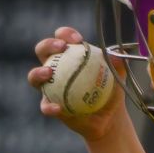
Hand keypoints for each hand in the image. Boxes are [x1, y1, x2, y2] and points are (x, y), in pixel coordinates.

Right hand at [28, 26, 127, 140]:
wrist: (110, 118)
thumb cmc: (111, 92)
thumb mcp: (118, 77)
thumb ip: (118, 64)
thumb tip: (119, 54)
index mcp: (69, 56)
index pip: (62, 39)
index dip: (65, 34)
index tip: (78, 39)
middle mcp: (55, 69)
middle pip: (42, 51)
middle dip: (48, 44)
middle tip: (61, 47)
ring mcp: (49, 87)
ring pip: (34, 77)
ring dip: (38, 73)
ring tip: (48, 72)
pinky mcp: (50, 106)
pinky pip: (45, 106)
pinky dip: (49, 107)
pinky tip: (57, 108)